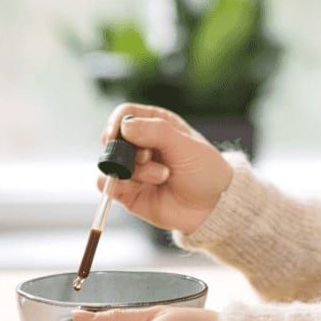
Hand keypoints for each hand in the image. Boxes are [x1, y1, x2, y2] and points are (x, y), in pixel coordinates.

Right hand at [98, 103, 234, 234]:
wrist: (212, 207)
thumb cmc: (205, 171)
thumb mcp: (186, 146)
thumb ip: (157, 132)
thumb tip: (125, 126)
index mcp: (157, 125)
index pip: (125, 114)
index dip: (118, 122)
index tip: (118, 134)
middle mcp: (142, 144)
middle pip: (112, 139)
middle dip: (126, 150)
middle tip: (148, 157)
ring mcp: (134, 169)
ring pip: (110, 163)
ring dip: (136, 170)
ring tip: (163, 176)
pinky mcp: (128, 192)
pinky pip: (107, 185)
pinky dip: (119, 185)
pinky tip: (143, 187)